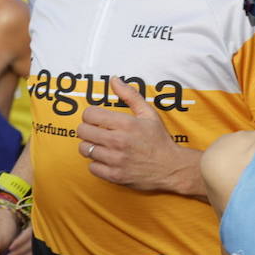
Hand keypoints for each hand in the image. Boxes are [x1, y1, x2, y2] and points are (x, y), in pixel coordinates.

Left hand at [76, 77, 184, 191]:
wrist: (172, 168)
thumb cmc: (159, 140)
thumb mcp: (149, 114)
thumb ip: (130, 95)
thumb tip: (114, 79)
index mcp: (126, 124)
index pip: (90, 114)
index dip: (91, 115)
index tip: (97, 119)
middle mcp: (118, 142)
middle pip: (82, 131)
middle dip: (87, 129)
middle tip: (97, 132)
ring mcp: (116, 160)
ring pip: (85, 149)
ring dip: (91, 146)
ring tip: (102, 146)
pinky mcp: (115, 176)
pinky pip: (92, 167)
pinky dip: (97, 163)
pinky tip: (107, 159)